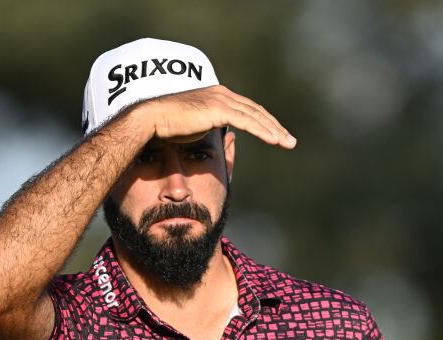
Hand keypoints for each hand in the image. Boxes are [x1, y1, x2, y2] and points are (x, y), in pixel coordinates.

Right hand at [137, 84, 296, 148]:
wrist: (152, 119)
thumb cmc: (167, 125)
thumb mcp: (194, 125)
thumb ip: (210, 127)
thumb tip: (220, 136)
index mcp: (217, 95)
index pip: (247, 109)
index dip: (264, 122)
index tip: (276, 134)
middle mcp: (221, 94)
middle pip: (256, 111)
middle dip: (275, 126)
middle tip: (289, 140)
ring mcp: (220, 100)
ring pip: (255, 116)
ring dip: (274, 131)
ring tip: (287, 143)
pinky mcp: (218, 109)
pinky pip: (247, 121)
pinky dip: (263, 131)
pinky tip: (274, 140)